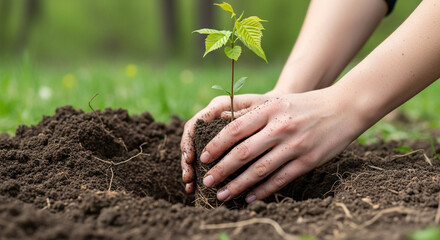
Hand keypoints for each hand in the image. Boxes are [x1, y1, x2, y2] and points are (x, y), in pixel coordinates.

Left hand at [199, 88, 365, 201]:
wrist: (344, 108)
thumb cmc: (305, 104)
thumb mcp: (278, 100)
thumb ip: (252, 110)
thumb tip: (221, 120)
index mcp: (269, 109)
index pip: (235, 129)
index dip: (216, 145)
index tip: (203, 157)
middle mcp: (280, 127)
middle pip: (243, 153)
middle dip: (221, 170)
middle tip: (207, 182)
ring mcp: (294, 145)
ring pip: (259, 170)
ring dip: (238, 185)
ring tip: (223, 195)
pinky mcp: (307, 160)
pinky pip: (280, 179)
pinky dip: (263, 190)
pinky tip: (250, 198)